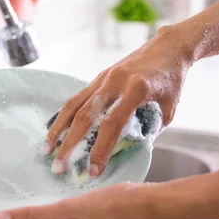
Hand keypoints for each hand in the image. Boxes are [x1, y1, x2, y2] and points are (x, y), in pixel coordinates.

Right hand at [43, 27, 189, 176]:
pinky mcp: (99, 77)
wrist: (167, 47)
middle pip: (85, 115)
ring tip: (47, 150)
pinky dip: (63, 115)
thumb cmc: (171, 81)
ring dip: (58, 129)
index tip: (93, 171)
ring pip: (74, 105)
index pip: (112, 124)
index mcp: (136, 90)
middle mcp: (115, 82)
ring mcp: (104, 77)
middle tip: (59, 167)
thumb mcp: (168, 110)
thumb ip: (148, 130)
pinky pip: (76, 98)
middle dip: (69, 144)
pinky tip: (53, 130)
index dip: (100, 149)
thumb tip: (126, 151)